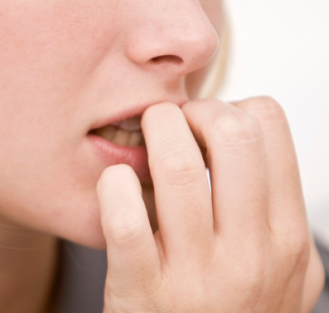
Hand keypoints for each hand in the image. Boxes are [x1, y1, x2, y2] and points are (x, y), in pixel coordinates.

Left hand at [97, 97, 324, 311]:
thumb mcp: (274, 265)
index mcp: (287, 237)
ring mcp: (197, 278)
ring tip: (143, 138)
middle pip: (232, 134)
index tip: (204, 126)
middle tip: (172, 122)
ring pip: (179, 167)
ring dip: (154, 132)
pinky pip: (126, 219)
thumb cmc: (227, 308)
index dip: (231, 109)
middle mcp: (253, 255)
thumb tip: (233, 128)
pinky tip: (115, 183)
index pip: (269, 125)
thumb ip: (265, 205)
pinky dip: (114, 185)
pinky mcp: (142, 293)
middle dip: (193, 110)